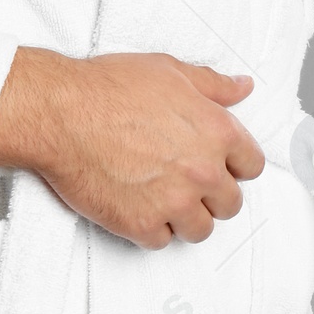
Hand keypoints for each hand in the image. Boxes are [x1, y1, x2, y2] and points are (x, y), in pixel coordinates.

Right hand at [0, 47, 264, 248]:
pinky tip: (138, 207)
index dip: (235, 165)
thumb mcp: (169, 72)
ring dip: (185, 218)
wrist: (61, 114)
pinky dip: (150, 229)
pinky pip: (161, 242)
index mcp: (216, 132)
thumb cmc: (107, 90)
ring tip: (163, 200)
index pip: (252, 166)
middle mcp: (202, 171)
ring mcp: (174, 202)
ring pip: (200, 230)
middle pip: (230, 204)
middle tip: (187, 183)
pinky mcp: (141, 224)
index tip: (221, 165)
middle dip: (212, 195)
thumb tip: (241, 87)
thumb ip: (213, 84)